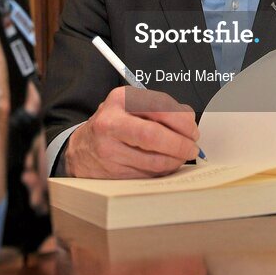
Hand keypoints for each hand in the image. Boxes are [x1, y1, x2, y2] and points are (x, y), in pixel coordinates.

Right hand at [66, 86, 199, 177]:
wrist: (82, 149)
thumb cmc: (115, 124)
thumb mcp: (133, 105)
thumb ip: (162, 108)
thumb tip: (189, 121)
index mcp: (120, 100)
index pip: (159, 108)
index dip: (183, 122)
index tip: (193, 131)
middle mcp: (110, 123)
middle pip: (153, 136)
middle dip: (180, 145)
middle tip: (192, 148)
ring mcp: (109, 150)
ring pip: (153, 161)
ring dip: (175, 161)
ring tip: (181, 156)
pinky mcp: (112, 172)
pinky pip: (147, 174)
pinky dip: (163, 171)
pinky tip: (165, 165)